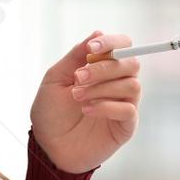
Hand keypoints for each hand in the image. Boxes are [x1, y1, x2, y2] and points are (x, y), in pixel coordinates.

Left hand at [29, 30, 140, 173]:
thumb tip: (98, 32)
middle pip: (131, 64)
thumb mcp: (56, 78)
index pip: (124, 46)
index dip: (113, 42)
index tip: (91, 48)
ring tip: (78, 97)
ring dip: (102, 88)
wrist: (47, 147)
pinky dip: (107, 106)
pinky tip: (86, 110)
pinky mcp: (125, 126)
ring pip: (132, 85)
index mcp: (104, 68)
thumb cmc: (51, 112)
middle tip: (78, 78)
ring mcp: (124, 105)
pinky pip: (128, 110)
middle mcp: (118, 84)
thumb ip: (75, 55)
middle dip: (104, 68)